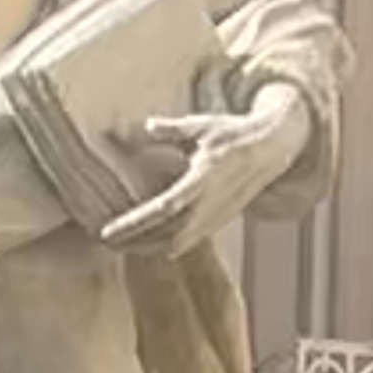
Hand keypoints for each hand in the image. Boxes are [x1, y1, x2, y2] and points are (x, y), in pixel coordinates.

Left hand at [99, 80, 318, 256]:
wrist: (270, 150)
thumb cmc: (231, 133)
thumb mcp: (200, 126)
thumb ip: (171, 130)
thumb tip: (145, 125)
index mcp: (202, 179)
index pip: (162, 209)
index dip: (134, 223)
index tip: (108, 231)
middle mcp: (208, 205)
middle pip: (163, 234)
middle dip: (132, 241)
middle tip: (103, 240)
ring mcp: (213, 218)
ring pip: (173, 244)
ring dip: (144, 247)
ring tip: (117, 245)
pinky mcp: (216, 224)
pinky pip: (184, 243)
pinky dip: (160, 247)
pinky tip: (141, 245)